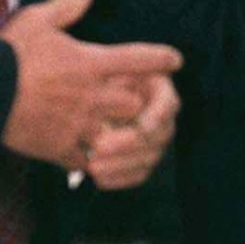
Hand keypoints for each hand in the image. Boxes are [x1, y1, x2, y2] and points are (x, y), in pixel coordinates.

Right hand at [0, 0, 180, 171]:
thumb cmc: (7, 54)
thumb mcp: (37, 19)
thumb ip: (68, 3)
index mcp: (89, 63)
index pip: (137, 59)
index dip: (159, 58)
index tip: (174, 59)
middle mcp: (90, 97)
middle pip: (135, 103)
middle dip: (138, 101)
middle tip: (135, 98)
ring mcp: (77, 126)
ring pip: (118, 136)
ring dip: (119, 131)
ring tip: (115, 130)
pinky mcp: (60, 149)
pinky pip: (89, 160)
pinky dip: (92, 159)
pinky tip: (91, 156)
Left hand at [81, 67, 179, 189]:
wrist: (78, 97)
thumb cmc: (89, 75)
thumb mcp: (102, 64)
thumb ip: (115, 66)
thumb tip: (138, 73)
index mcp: (157, 89)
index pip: (166, 104)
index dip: (157, 116)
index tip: (142, 126)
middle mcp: (161, 117)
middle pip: (158, 135)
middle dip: (129, 143)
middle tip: (99, 146)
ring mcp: (154, 142)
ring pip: (148, 158)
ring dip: (121, 164)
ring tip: (92, 165)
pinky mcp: (142, 161)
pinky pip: (137, 174)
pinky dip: (118, 178)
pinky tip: (98, 179)